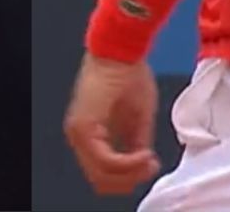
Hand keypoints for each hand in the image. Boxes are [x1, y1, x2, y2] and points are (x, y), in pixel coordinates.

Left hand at [62, 53, 161, 194]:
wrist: (122, 49)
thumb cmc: (128, 71)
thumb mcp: (138, 116)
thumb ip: (136, 142)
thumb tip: (141, 163)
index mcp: (89, 131)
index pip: (104, 171)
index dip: (131, 175)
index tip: (151, 166)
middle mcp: (78, 134)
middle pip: (101, 179)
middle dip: (131, 179)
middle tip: (150, 168)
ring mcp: (78, 131)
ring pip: (101, 174)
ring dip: (130, 173)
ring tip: (148, 161)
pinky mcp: (83, 126)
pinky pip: (104, 160)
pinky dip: (127, 163)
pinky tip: (143, 154)